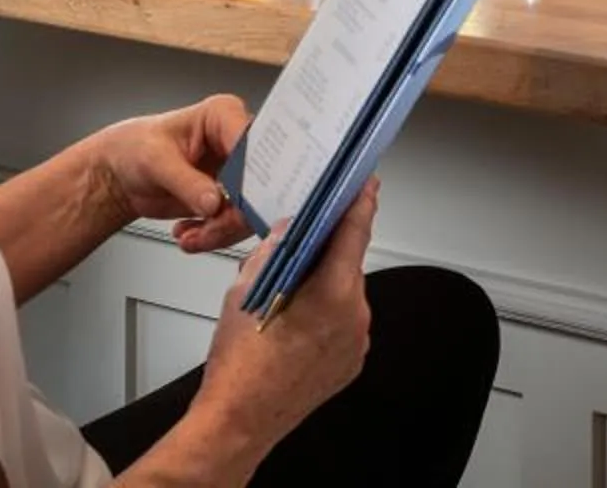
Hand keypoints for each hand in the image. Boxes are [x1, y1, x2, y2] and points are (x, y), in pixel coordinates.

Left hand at [84, 97, 254, 254]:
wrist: (123, 172)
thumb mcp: (155, 162)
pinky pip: (237, 223)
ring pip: (250, 209)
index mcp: (224, 114)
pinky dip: (214, 236)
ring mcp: (237, 170)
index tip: (231, 203)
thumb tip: (213, 202)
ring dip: (220, 230)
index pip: (253, 145)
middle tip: (208, 227)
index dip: (249, 176)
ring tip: (190, 236)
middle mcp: (237, 141)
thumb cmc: (136, 149)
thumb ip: (186, 182)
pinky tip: (189, 234)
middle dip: (233, 214)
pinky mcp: (231, 196)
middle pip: (258, 182)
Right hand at [200, 182, 376, 457]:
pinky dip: (326, 318)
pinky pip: (344, 324)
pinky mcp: (352, 362)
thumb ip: (274, 249)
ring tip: (286, 301)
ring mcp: (357, 342)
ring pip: (344, 296)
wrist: (239, 421)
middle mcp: (354, 315)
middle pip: (347, 265)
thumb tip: (289, 229)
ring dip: (323, 289)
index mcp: (333, 291)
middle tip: (296, 253)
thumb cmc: (240, 363)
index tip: (366, 184)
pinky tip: (296, 327)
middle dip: (325, 254)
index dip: (361, 202)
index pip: (355, 231)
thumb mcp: (246, 288)